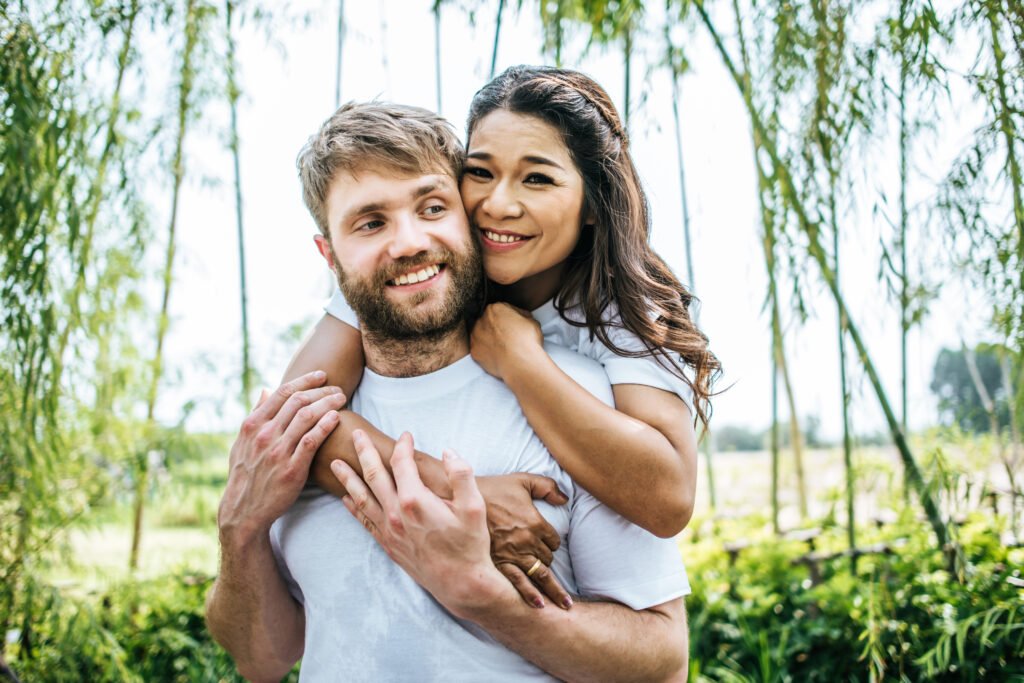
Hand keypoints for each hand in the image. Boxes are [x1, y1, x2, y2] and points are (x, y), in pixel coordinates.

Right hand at [217, 370, 345, 545]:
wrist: (244, 510)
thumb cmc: (246, 474)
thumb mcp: (243, 443)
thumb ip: (255, 415)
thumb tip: (265, 390)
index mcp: (253, 425)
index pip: (282, 393)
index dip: (304, 380)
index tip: (322, 375)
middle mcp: (264, 434)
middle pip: (298, 401)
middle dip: (321, 391)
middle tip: (338, 388)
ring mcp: (278, 451)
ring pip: (307, 417)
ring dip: (327, 404)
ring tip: (342, 399)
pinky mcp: (292, 468)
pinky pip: (311, 440)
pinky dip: (325, 425)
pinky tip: (336, 418)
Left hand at [330, 431, 505, 615]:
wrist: (461, 584)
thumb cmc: (470, 544)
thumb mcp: (474, 506)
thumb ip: (461, 474)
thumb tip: (448, 451)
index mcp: (415, 500)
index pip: (402, 463)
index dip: (403, 446)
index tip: (406, 435)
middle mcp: (396, 514)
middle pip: (374, 475)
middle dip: (364, 451)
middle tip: (355, 434)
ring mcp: (389, 530)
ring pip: (362, 497)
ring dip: (348, 478)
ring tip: (336, 463)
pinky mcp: (388, 544)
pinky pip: (365, 521)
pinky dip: (353, 507)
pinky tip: (346, 498)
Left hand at [470, 303, 543, 379]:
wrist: (521, 363)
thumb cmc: (526, 343)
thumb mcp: (532, 321)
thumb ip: (523, 316)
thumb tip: (522, 318)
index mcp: (495, 309)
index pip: (501, 309)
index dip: (510, 317)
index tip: (514, 323)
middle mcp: (482, 321)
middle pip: (489, 321)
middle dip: (498, 327)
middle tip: (509, 336)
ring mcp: (476, 337)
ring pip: (482, 335)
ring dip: (490, 339)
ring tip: (504, 346)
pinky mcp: (475, 351)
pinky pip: (480, 349)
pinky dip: (487, 352)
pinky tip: (498, 355)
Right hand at [476, 475, 572, 609]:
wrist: (461, 499)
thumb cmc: (493, 488)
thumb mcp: (523, 480)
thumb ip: (548, 486)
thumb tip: (564, 499)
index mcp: (535, 523)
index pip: (554, 541)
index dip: (552, 542)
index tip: (547, 542)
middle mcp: (526, 542)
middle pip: (546, 558)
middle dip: (548, 560)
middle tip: (549, 567)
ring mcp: (512, 555)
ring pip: (538, 575)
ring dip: (552, 589)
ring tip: (564, 605)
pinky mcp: (497, 563)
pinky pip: (517, 582)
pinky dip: (530, 594)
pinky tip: (539, 606)